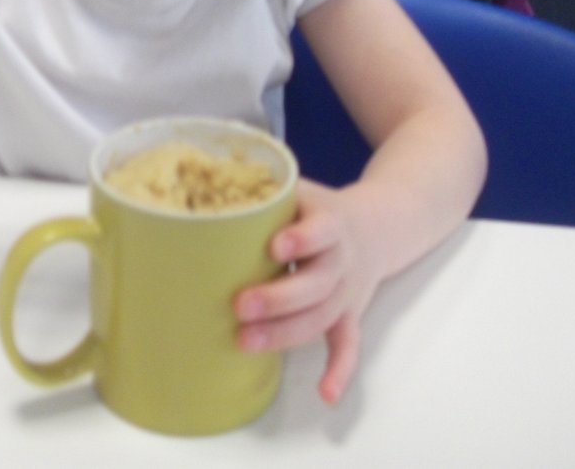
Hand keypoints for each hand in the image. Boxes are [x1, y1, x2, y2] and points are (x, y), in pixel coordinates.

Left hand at [233, 179, 383, 403]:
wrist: (375, 227)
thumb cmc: (316, 208)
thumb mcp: (297, 189)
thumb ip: (260, 188)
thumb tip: (200, 180)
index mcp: (331, 222)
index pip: (323, 230)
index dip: (302, 239)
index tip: (273, 246)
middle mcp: (341, 259)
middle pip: (318, 283)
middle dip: (280, 297)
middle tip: (239, 304)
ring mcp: (346, 290)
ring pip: (323, 316)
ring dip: (288, 333)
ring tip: (246, 342)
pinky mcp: (349, 314)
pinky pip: (349, 344)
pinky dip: (340, 370)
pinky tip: (326, 395)